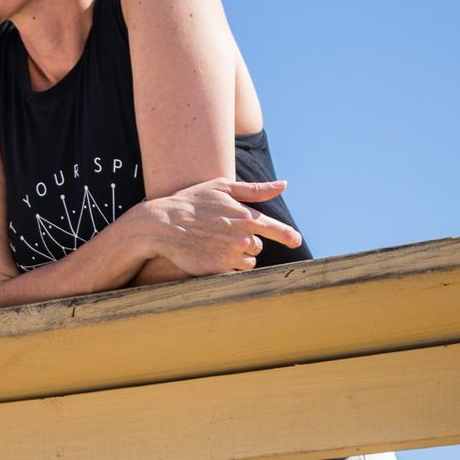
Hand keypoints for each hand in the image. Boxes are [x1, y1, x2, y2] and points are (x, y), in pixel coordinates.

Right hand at [142, 180, 300, 276]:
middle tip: (223, 235)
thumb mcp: (222, 188)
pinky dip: (225, 268)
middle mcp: (243, 238)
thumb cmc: (192, 202)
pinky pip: (232, 274)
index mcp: (247, 216)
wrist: (163, 224)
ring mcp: (231, 256)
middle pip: (257, 247)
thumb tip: (284, 185)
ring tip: (215, 245)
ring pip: (246, 262)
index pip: (276, 229)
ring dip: (237, 257)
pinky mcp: (218, 270)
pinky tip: (210, 256)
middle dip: (245, 243)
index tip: (296, 241)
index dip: (288, 235)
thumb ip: (255, 190)